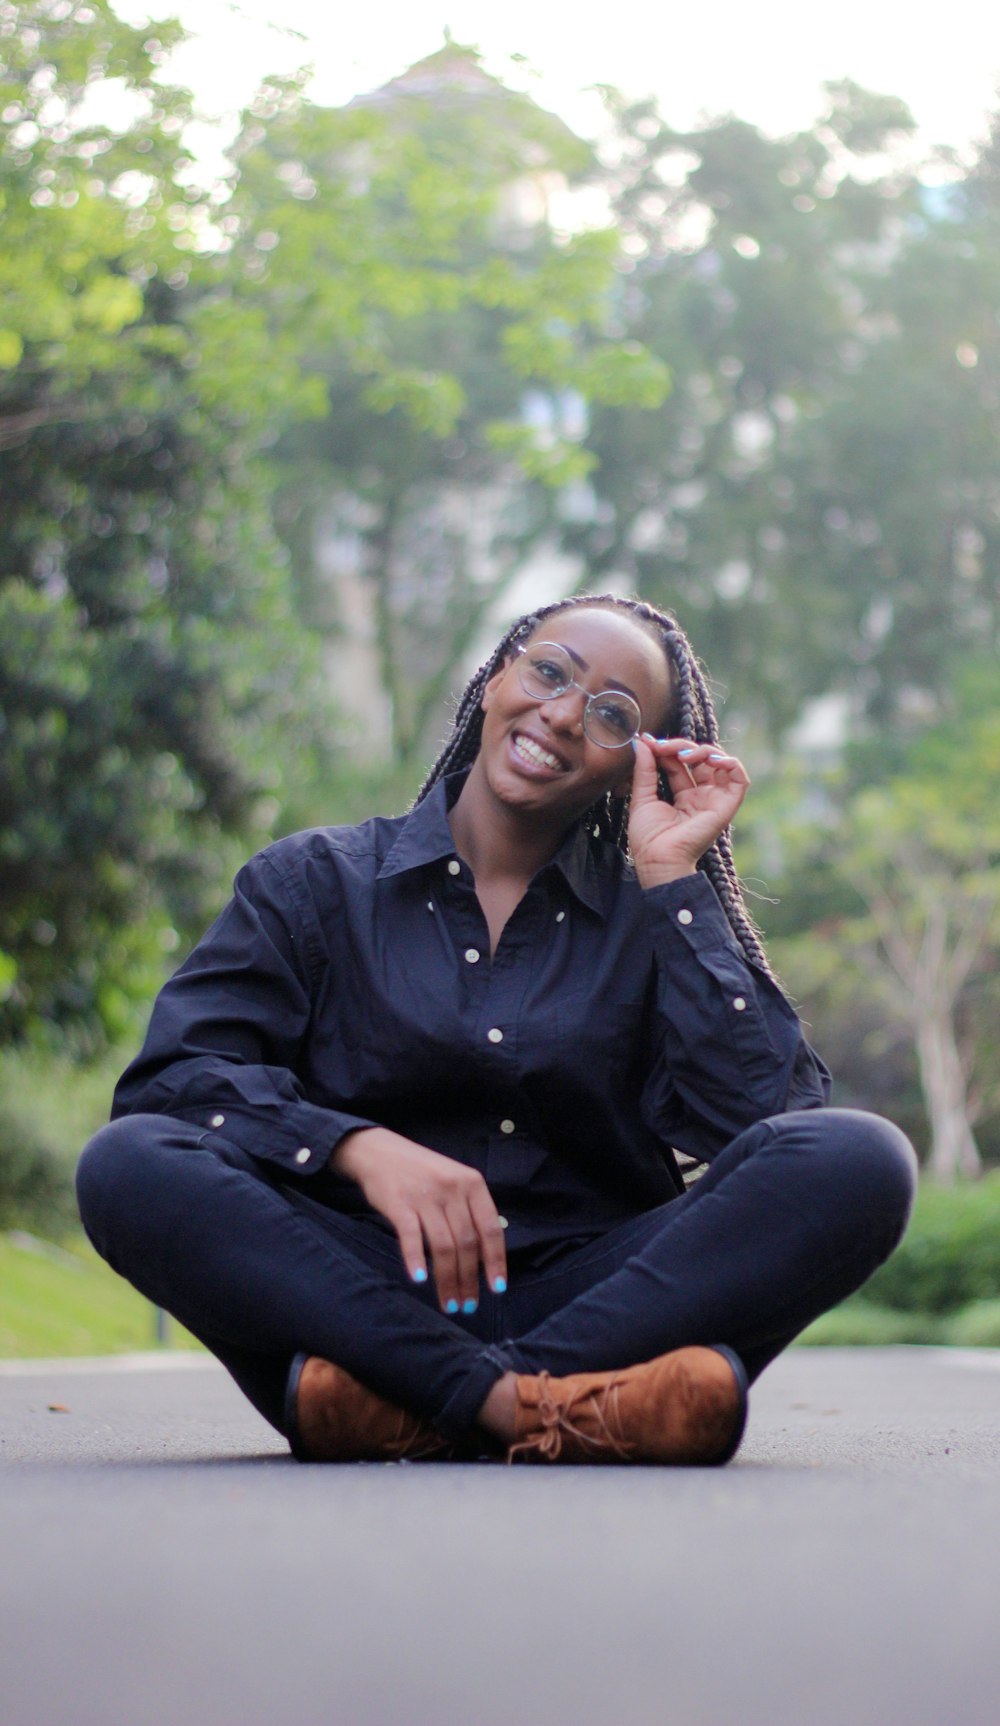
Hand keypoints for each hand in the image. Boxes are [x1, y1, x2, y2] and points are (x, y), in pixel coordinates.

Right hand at [330, 1126, 506, 1313]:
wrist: (379, 1151)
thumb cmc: (420, 1172)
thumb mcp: (453, 1181)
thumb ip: (469, 1210)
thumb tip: (485, 1256)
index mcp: (472, 1183)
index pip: (491, 1229)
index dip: (496, 1261)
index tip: (497, 1288)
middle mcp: (452, 1189)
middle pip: (467, 1243)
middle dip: (469, 1279)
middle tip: (468, 1305)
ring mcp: (425, 1196)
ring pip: (443, 1246)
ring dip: (448, 1280)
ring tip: (450, 1303)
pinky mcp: (399, 1203)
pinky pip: (412, 1237)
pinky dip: (416, 1260)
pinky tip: (420, 1280)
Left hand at [627, 734, 749, 888]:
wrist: (658, 860)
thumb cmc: (649, 838)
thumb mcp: (642, 797)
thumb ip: (644, 770)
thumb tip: (642, 743)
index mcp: (682, 796)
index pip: (679, 763)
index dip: (667, 749)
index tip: (649, 742)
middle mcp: (701, 796)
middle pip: (700, 760)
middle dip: (682, 746)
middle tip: (663, 746)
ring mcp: (714, 800)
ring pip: (720, 764)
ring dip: (704, 750)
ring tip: (684, 753)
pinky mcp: (726, 806)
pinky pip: (740, 779)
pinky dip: (730, 763)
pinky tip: (711, 759)